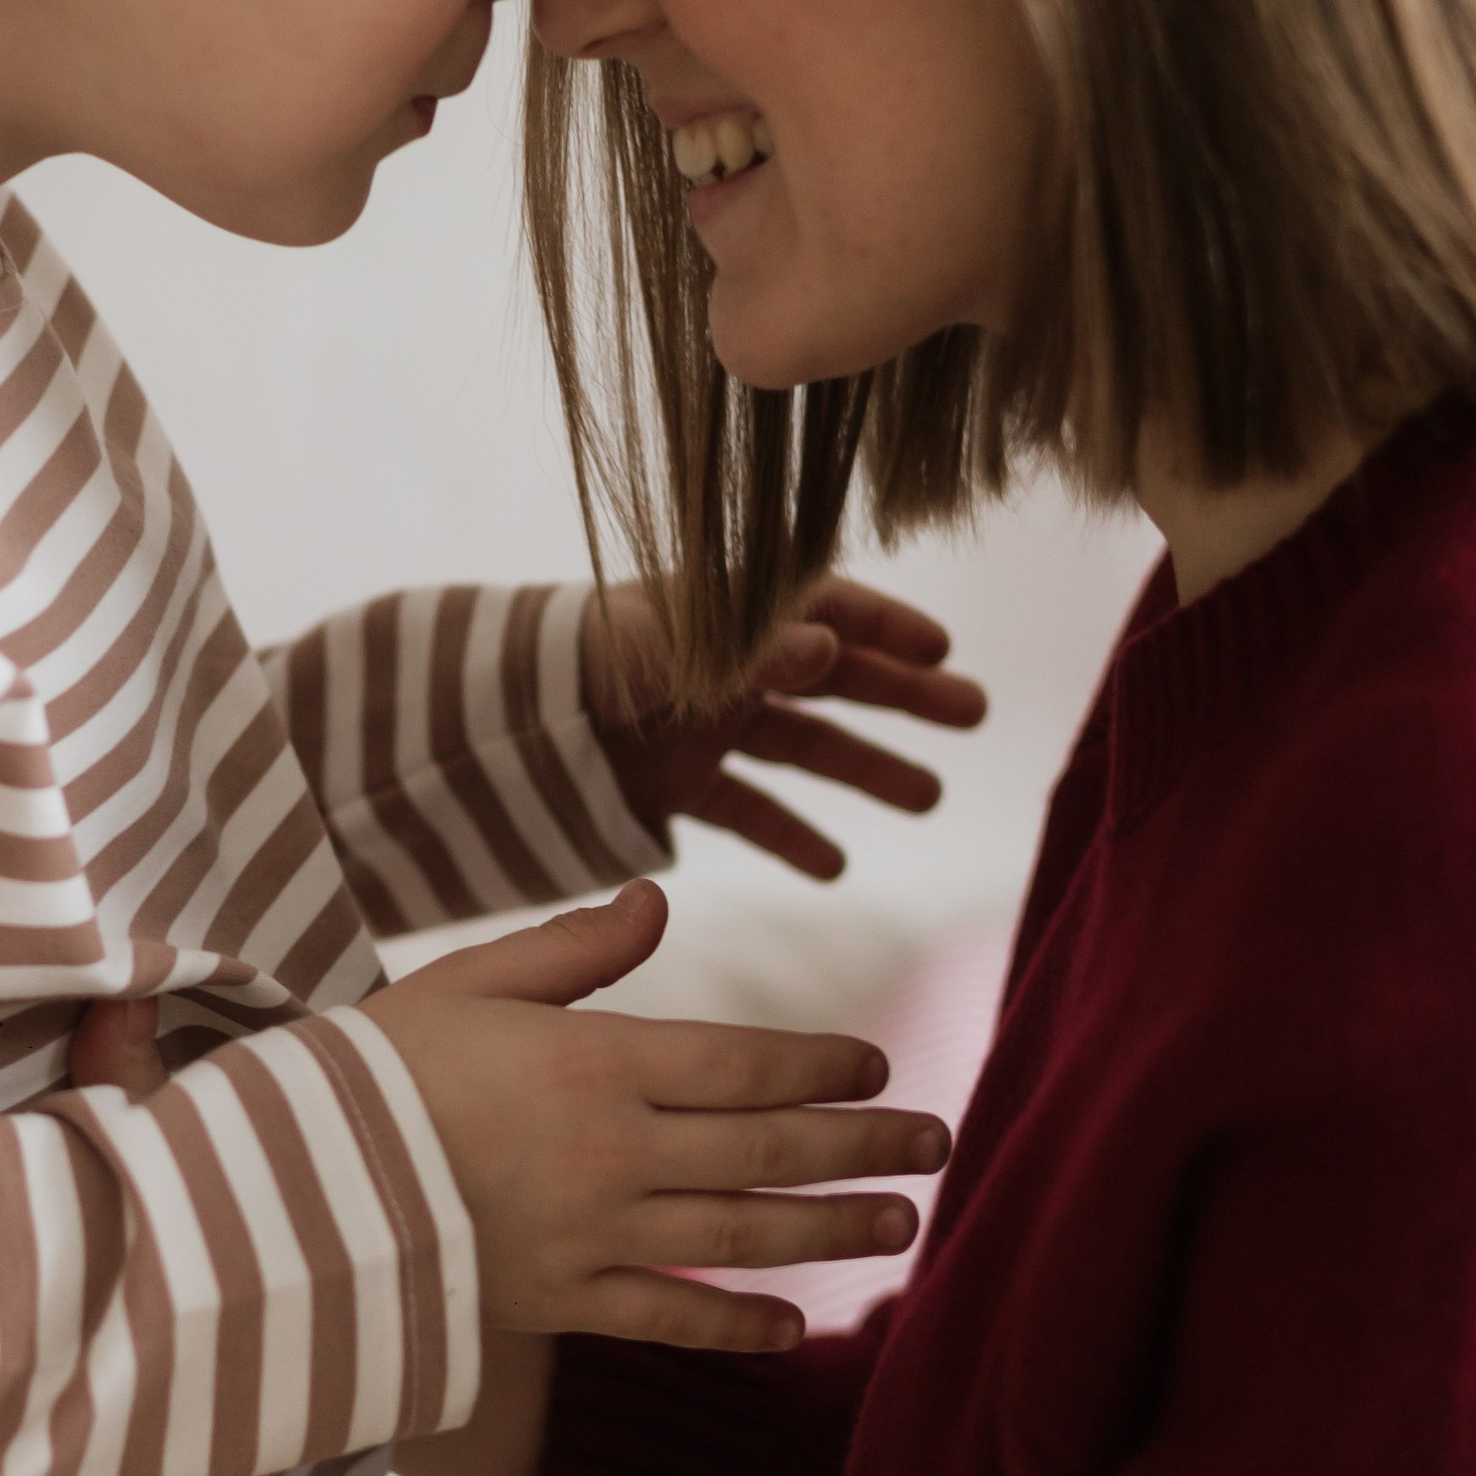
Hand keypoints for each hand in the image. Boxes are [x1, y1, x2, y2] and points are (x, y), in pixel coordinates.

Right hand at [363, 877, 946, 1354]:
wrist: (280, 1186)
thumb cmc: (371, 1069)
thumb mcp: (466, 983)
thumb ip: (571, 951)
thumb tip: (656, 903)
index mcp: (593, 1062)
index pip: (743, 1063)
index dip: (822, 1066)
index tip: (878, 1065)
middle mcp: (608, 1152)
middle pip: (767, 1150)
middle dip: (863, 1145)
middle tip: (939, 1140)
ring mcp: (587, 1236)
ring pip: (738, 1235)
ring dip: (831, 1230)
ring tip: (903, 1225)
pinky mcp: (553, 1303)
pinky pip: (665, 1318)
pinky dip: (735, 1327)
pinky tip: (794, 1328)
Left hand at [584, 570, 985, 885]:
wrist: (501, 721)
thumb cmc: (583, 663)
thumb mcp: (671, 651)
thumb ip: (750, 652)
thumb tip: (830, 646)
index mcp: (727, 613)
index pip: (824, 607)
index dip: (885, 625)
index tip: (943, 648)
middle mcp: (726, 668)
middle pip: (833, 679)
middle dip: (903, 696)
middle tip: (973, 715)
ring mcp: (705, 728)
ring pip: (803, 748)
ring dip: (866, 770)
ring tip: (929, 798)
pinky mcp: (677, 785)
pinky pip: (748, 810)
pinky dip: (789, 836)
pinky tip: (835, 867)